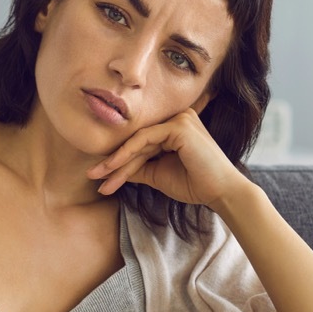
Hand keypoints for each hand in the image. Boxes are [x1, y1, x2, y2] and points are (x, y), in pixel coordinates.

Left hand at [85, 109, 246, 205]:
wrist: (220, 193)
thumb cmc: (195, 184)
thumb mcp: (158, 175)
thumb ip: (139, 168)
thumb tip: (113, 168)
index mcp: (174, 127)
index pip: (140, 143)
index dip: (119, 161)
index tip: (100, 178)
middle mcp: (177, 117)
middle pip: (137, 141)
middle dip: (113, 162)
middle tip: (92, 176)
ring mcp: (179, 119)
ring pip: (138, 141)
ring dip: (116, 161)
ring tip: (98, 178)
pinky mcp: (179, 125)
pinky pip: (144, 140)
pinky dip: (127, 154)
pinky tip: (112, 168)